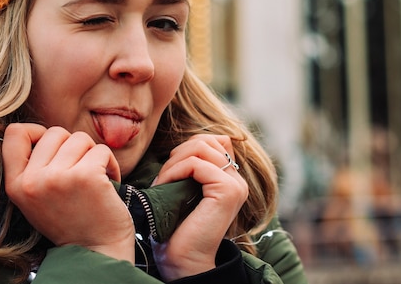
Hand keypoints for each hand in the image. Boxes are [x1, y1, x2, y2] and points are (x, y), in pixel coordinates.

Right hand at [2, 123, 134, 262]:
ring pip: (80, 138)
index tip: (54, 148)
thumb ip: (33, 168)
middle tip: (79, 171)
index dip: (36, 132)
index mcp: (16, 185)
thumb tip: (43, 132)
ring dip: (92, 155)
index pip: (14, 133)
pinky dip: (110, 164)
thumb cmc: (71, 221)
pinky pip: (101, 149)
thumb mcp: (37, 198)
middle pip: (54, 132)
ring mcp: (59, 178)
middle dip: (72, 147)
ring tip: (94, 179)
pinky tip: (108, 183)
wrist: (97, 253)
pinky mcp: (86, 176)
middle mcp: (33, 181)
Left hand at [151, 134, 247, 280]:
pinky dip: (175, 171)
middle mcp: (237, 180)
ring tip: (162, 182)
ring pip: (201, 147)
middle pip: (206, 140)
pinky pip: (196, 164)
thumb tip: (179, 146)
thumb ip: (191, 168)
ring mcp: (235, 185)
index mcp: (230, 178)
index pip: (214, 140)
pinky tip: (165, 187)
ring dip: (174, 162)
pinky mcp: (227, 191)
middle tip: (163, 177)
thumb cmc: (177, 228)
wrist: (183, 261)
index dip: (188, 146)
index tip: (171, 169)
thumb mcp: (184, 190)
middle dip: (178, 153)